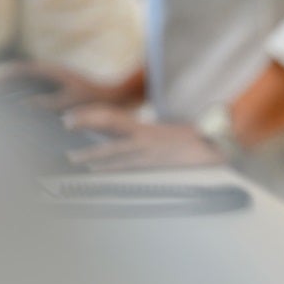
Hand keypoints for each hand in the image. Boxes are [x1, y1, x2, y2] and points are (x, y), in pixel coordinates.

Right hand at [0, 62, 133, 111]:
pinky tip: (28, 107)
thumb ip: (45, 103)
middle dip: (6, 83)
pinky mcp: (64, 85)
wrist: (120, 95)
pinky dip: (30, 95)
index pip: (20, 69)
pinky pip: (41, 87)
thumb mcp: (70, 103)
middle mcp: (53, 71)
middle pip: (22, 74)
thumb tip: (23, 104)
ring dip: (17, 89)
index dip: (3, 77)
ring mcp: (59, 77)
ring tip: (4, 101)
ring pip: (31, 81)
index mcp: (52, 70)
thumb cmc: (98, 98)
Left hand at [63, 105, 223, 170]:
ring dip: (91, 152)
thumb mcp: (172, 136)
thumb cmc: (198, 142)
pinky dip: (110, 166)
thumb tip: (139, 142)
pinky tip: (96, 169)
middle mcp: (145, 135)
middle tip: (65, 124)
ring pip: (114, 148)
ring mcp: (150, 149)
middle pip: (109, 124)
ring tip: (73, 157)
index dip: (91, 114)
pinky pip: (128, 163)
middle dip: (86, 122)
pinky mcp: (156, 161)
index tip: (71, 116)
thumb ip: (152, 138)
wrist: (219, 145)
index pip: (113, 117)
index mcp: (146, 128)